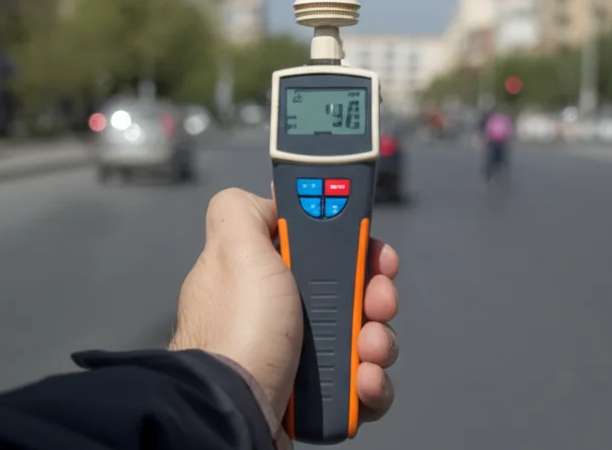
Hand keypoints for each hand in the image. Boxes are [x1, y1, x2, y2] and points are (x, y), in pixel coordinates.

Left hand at [169, 188, 399, 441]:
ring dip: (380, 343)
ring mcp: (301, 358)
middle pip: (354, 294)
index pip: (327, 252)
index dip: (359, 250)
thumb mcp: (234, 249)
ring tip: (368, 353)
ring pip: (365, 339)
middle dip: (377, 297)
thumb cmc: (236, 332)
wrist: (231, 413)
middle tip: (379, 304)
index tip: (376, 256)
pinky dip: (373, 384)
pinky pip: (362, 385)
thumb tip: (267, 198)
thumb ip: (243, 210)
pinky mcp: (318, 399)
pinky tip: (365, 384)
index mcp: (268, 277)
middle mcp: (285, 316)